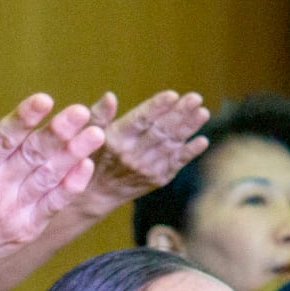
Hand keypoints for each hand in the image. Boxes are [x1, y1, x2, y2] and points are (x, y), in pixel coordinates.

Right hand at [0, 95, 102, 288]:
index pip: (2, 139)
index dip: (24, 118)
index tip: (45, 100)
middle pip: (32, 156)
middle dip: (59, 132)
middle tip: (82, 111)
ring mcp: (13, 212)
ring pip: (48, 177)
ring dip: (73, 154)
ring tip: (96, 133)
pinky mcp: (26, 229)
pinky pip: (54, 204)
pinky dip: (71, 185)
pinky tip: (85, 165)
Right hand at [79, 90, 208, 212]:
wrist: (95, 195)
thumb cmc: (92, 156)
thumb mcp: (87, 134)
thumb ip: (99, 115)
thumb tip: (110, 96)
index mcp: (115, 140)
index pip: (139, 121)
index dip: (156, 108)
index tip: (172, 95)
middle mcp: (131, 156)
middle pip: (160, 131)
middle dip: (179, 114)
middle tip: (196, 98)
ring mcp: (146, 169)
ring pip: (172, 145)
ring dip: (189, 129)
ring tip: (202, 112)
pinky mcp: (158, 179)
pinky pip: (177, 164)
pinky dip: (190, 152)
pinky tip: (202, 140)